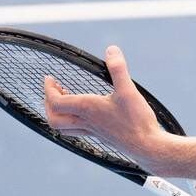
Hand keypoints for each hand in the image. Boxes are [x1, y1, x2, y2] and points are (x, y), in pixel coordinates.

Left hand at [42, 45, 168, 168]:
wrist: (147, 146)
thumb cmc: (136, 120)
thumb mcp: (128, 90)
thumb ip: (118, 69)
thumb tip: (111, 49)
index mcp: (87, 109)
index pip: (56, 102)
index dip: (48, 90)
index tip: (49, 78)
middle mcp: (85, 122)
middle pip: (54, 119)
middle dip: (48, 104)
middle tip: (54, 90)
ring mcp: (92, 131)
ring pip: (64, 128)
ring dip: (58, 114)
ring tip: (65, 100)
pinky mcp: (101, 136)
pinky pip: (77, 131)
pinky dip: (72, 122)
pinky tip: (84, 114)